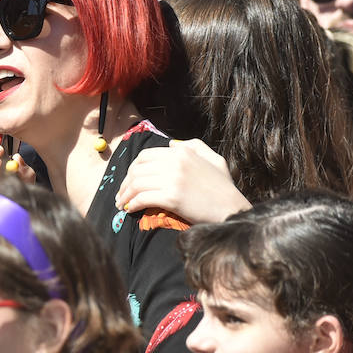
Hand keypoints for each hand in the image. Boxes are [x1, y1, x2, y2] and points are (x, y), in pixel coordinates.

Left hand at [114, 138, 250, 223]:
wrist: (232, 209)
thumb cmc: (223, 187)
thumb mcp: (213, 159)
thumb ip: (194, 146)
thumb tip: (171, 143)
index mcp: (182, 152)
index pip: (145, 156)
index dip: (132, 168)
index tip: (129, 180)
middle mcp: (176, 162)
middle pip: (137, 169)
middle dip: (125, 183)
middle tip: (120, 194)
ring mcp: (173, 179)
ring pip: (137, 184)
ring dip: (125, 195)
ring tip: (121, 203)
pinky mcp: (171, 197)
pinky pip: (142, 198)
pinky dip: (132, 204)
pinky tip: (130, 209)